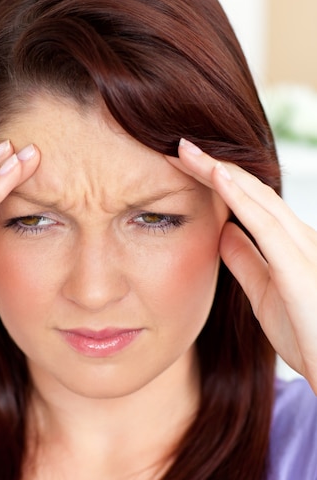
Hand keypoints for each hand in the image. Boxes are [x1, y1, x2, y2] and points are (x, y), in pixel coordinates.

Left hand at [167, 139, 316, 389]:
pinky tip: (216, 174)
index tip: (180, 166)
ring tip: (186, 150)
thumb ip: (246, 260)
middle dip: (211, 166)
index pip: (245, 202)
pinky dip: (238, 195)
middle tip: (175, 146)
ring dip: (218, 170)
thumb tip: (222, 231)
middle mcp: (297, 236)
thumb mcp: (264, 291)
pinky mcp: (298, 263)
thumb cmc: (307, 333)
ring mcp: (301, 246)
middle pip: (248, 190)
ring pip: (254, 196)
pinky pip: (264, 221)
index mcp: (286, 243)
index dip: (213, 180)